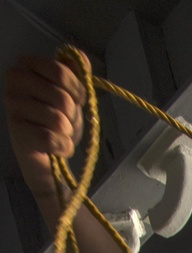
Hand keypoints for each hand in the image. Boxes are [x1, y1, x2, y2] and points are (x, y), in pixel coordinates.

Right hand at [4, 54, 87, 199]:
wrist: (48, 157)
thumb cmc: (57, 121)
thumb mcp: (70, 94)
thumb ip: (75, 73)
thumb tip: (80, 57)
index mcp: (25, 65)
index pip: (60, 71)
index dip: (77, 90)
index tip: (79, 100)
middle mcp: (14, 81)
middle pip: (61, 97)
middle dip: (73, 115)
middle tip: (67, 121)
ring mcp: (12, 107)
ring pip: (58, 120)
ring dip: (68, 132)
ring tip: (60, 134)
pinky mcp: (18, 133)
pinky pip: (53, 139)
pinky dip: (64, 147)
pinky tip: (57, 148)